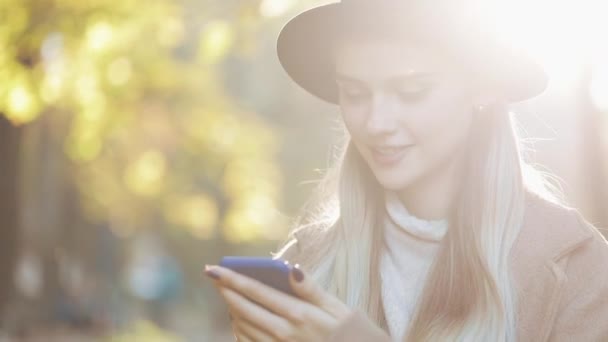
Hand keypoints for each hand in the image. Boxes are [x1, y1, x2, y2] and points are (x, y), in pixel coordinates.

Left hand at [204, 263, 351, 340]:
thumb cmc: (346, 332)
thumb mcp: (337, 308)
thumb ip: (311, 289)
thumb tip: (291, 268)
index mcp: (299, 314)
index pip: (256, 291)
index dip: (231, 279)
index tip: (213, 269)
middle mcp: (284, 333)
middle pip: (243, 309)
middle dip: (225, 291)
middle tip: (214, 277)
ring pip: (242, 327)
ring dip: (231, 309)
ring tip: (228, 295)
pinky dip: (239, 330)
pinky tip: (239, 320)